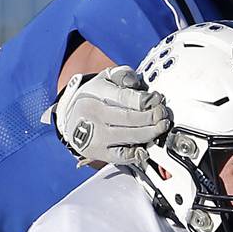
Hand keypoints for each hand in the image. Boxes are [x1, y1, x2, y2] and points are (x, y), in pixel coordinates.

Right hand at [53, 66, 168, 166]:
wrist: (69, 118)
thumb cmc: (93, 97)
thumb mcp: (105, 78)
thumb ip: (123, 75)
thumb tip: (137, 83)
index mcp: (96, 94)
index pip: (125, 98)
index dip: (146, 100)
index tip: (157, 100)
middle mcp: (94, 115)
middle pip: (131, 119)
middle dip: (153, 117)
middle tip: (162, 114)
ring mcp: (96, 136)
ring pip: (130, 137)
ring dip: (151, 133)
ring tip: (160, 127)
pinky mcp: (99, 153)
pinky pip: (123, 156)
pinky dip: (137, 153)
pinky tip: (146, 147)